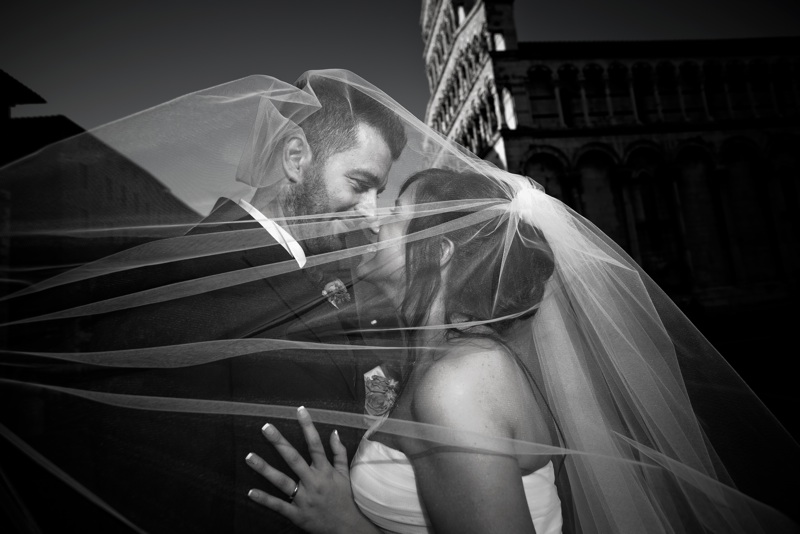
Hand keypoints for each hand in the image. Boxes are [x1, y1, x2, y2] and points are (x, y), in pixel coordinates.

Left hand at [246, 406, 372, 533]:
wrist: (348, 527)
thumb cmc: (346, 498)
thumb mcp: (345, 474)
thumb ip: (339, 452)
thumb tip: (333, 431)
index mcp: (325, 471)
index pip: (315, 444)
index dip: (308, 426)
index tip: (299, 410)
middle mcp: (313, 482)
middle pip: (294, 459)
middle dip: (279, 442)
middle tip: (266, 427)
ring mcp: (304, 498)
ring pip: (282, 481)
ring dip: (265, 468)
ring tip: (249, 456)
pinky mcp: (297, 514)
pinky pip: (279, 505)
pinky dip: (265, 499)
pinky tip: (250, 491)